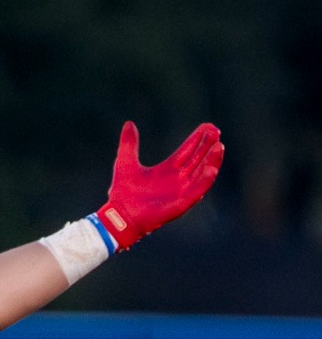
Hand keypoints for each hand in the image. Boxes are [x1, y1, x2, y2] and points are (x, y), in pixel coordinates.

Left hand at [98, 120, 223, 249]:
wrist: (119, 215)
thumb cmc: (122, 192)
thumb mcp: (126, 162)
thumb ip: (129, 144)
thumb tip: (129, 123)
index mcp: (168, 170)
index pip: (188, 151)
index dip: (198, 139)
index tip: (208, 126)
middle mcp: (178, 180)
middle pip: (198, 160)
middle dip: (208, 146)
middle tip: (216, 131)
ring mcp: (181, 192)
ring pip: (202, 174)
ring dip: (211, 161)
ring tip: (219, 147)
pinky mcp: (180, 204)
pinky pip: (196, 192)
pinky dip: (205, 181)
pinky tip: (212, 169)